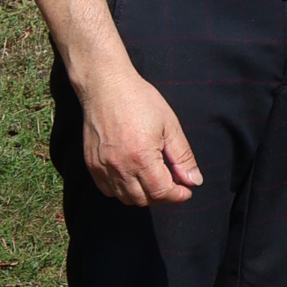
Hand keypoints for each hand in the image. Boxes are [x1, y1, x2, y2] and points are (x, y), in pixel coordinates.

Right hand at [82, 66, 200, 207]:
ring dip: (143, 195)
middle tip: (173, 183)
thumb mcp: (170, 125)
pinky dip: (122, 190)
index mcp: (142, 157)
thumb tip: (194, 181)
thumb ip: (183, 156)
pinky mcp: (92, 164)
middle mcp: (120, 167)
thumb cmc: (140, 100)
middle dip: (162, 196)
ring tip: (154, 179)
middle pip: (144, 200)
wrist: (105, 86)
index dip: (178, 195)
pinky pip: (108, 190)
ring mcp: (103, 167)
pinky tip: (133, 176)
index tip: (186, 190)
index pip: (161, 192)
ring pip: (125, 198)